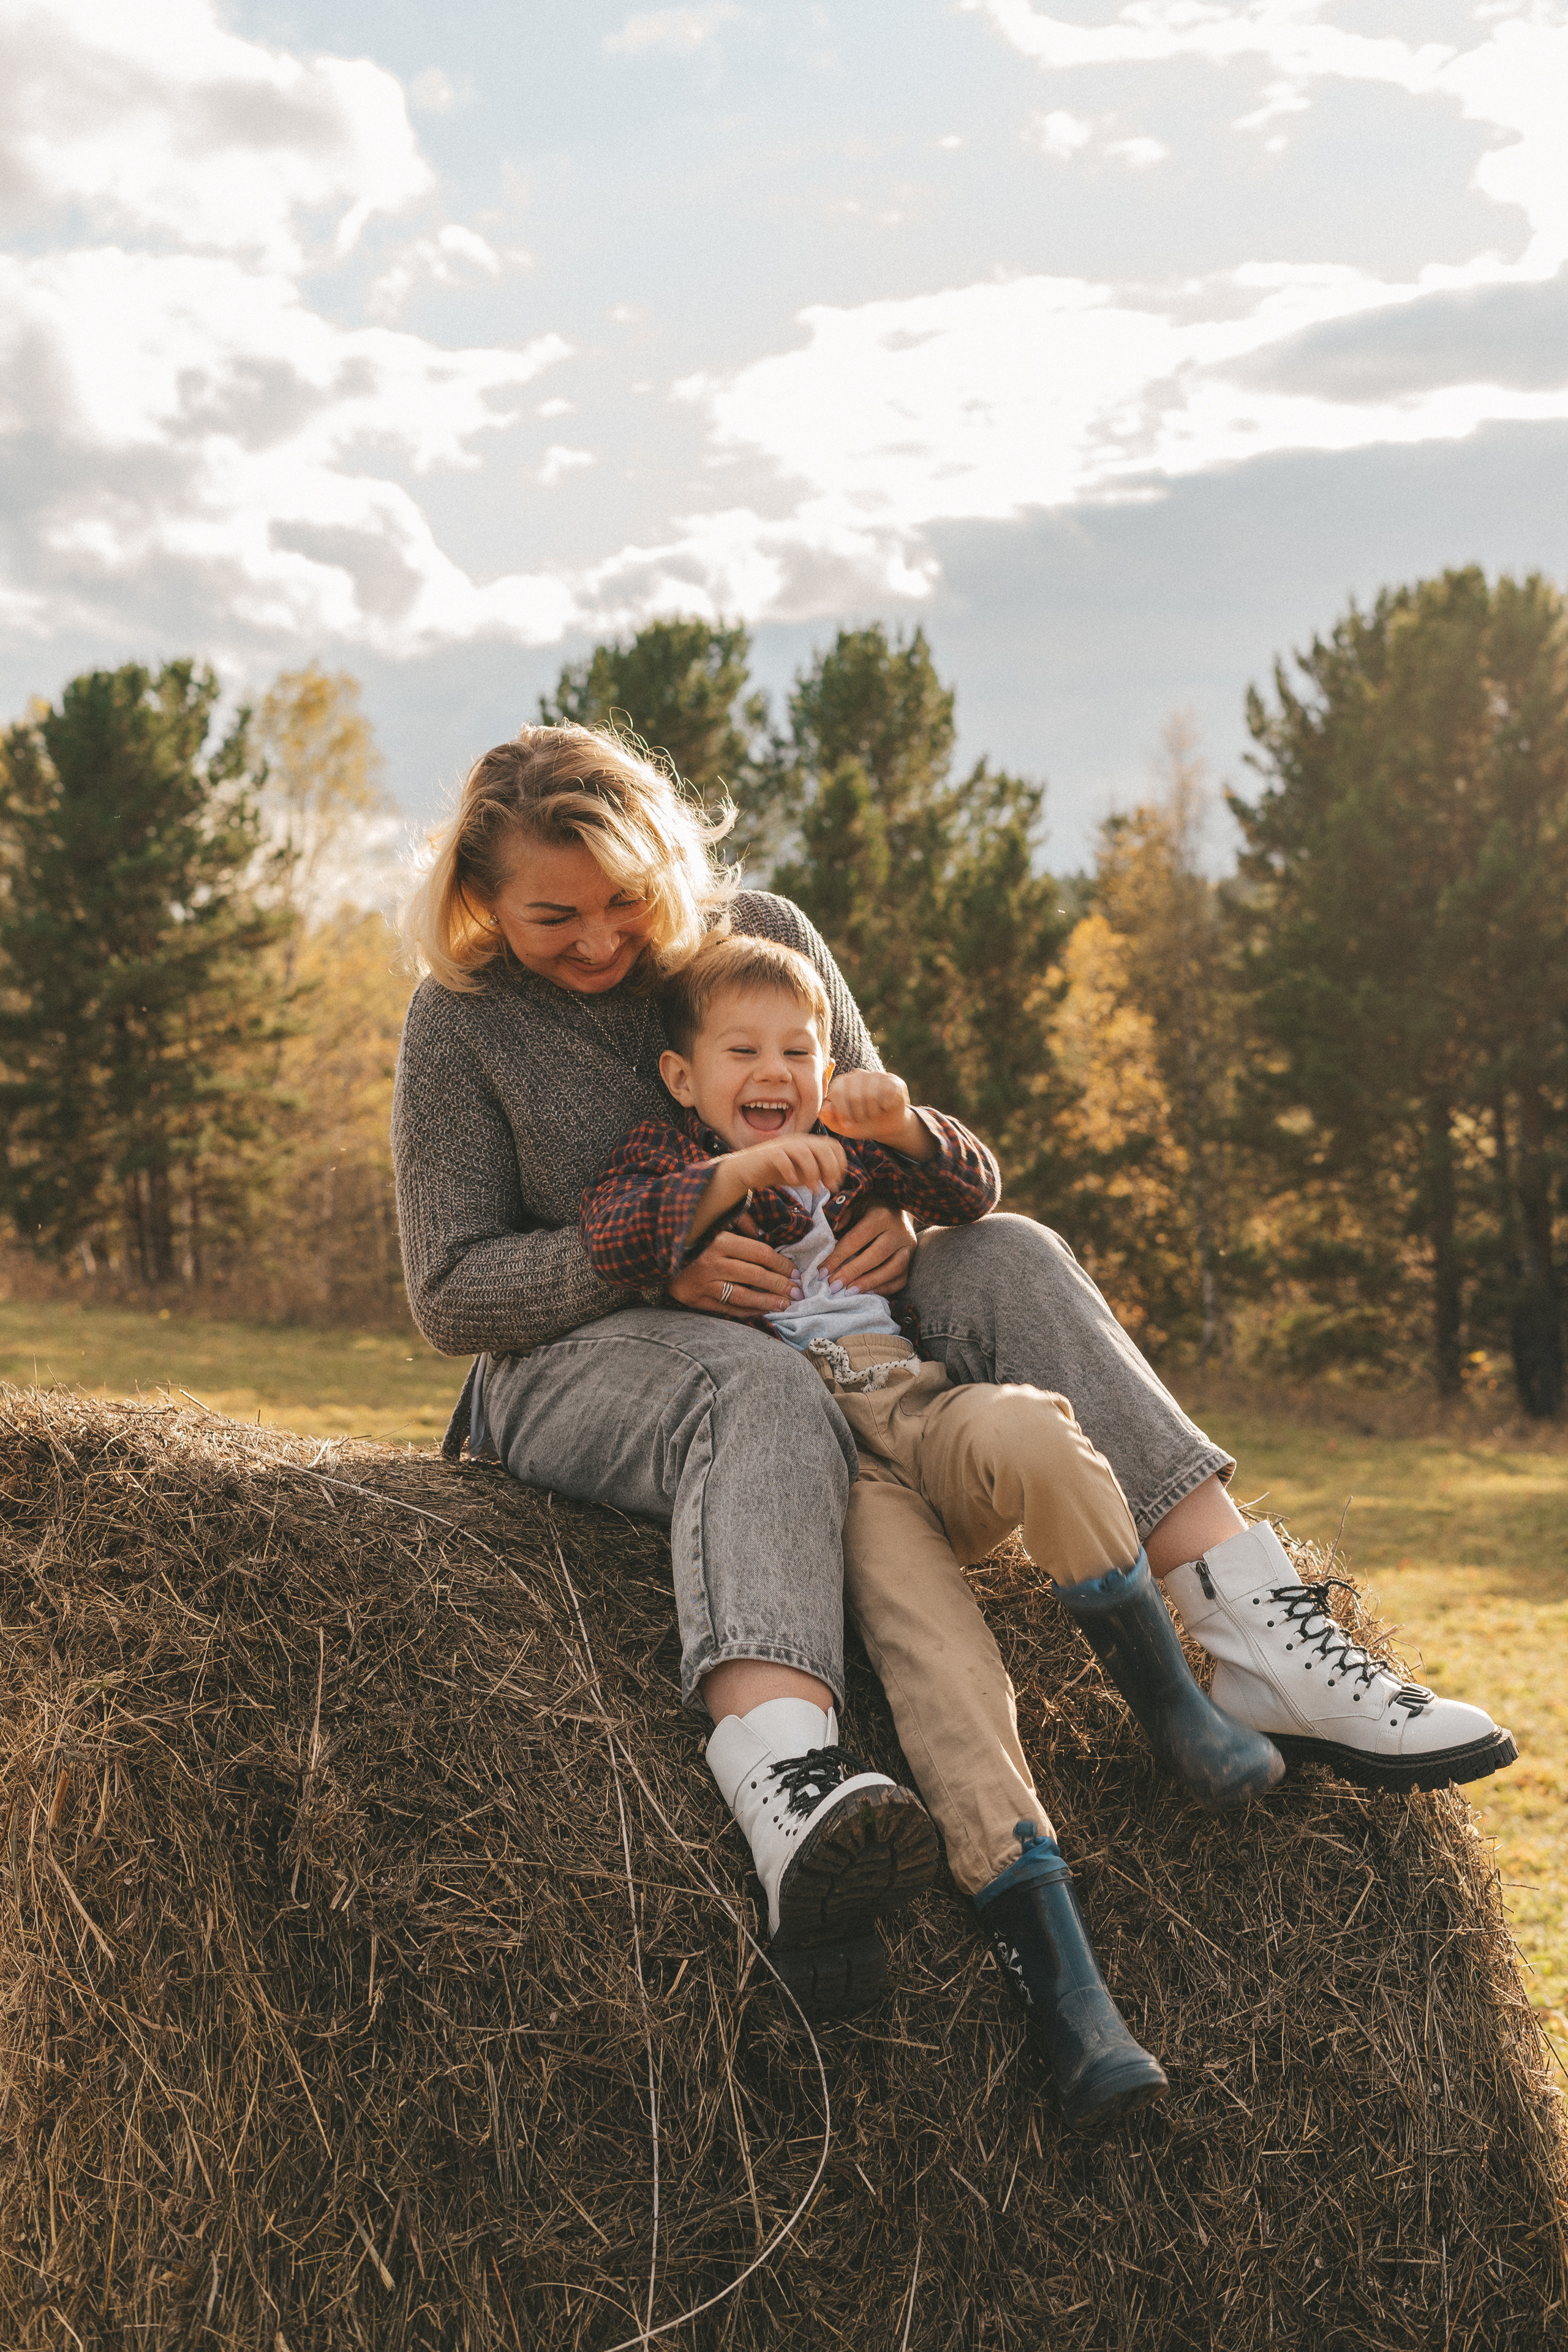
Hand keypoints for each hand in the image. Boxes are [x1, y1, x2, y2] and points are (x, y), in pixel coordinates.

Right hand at [667, 1216, 794, 1318]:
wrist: (655, 1253)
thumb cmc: (694, 1237)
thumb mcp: (716, 1223)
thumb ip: (740, 1223)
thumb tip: (764, 1233)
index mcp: (720, 1240)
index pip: (760, 1253)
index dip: (781, 1263)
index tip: (795, 1271)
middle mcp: (712, 1263)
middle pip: (756, 1276)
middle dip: (780, 1285)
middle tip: (797, 1292)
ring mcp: (704, 1283)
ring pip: (744, 1296)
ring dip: (768, 1302)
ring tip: (786, 1305)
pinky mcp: (697, 1299)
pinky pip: (728, 1309)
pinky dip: (748, 1312)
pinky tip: (763, 1311)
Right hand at [729, 1132, 847, 1195]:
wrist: (750, 1170)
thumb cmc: (780, 1171)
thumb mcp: (804, 1173)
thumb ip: (819, 1174)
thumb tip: (834, 1181)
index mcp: (810, 1144)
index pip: (833, 1146)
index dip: (840, 1164)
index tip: (836, 1181)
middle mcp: (799, 1141)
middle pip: (823, 1148)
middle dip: (831, 1169)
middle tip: (829, 1187)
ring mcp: (783, 1146)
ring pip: (805, 1153)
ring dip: (813, 1173)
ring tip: (814, 1190)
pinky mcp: (769, 1154)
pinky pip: (782, 1158)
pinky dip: (790, 1170)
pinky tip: (793, 1181)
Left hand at [821, 1070, 930, 1156]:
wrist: (885, 1126)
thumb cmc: (860, 1124)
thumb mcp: (842, 1125)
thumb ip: (828, 1118)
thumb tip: (823, 1109)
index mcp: (841, 1082)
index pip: (838, 1092)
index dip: (842, 1112)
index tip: (847, 1124)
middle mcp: (857, 1074)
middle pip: (855, 1096)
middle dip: (859, 1115)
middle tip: (863, 1119)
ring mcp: (876, 1075)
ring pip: (872, 1096)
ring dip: (873, 1112)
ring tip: (874, 1114)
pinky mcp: (893, 1080)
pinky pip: (888, 1095)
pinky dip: (887, 1107)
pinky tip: (886, 1108)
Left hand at [821, 1200, 918, 1295]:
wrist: (897, 1208)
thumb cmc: (868, 1208)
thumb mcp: (855, 1204)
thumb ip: (842, 1217)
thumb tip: (829, 1234)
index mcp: (882, 1215)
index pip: (857, 1238)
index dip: (838, 1256)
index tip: (822, 1271)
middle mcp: (899, 1231)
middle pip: (876, 1255)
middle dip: (853, 1272)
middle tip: (834, 1286)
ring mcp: (909, 1247)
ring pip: (893, 1269)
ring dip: (870, 1283)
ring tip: (849, 1293)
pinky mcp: (913, 1260)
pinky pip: (901, 1279)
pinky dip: (885, 1289)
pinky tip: (866, 1294)